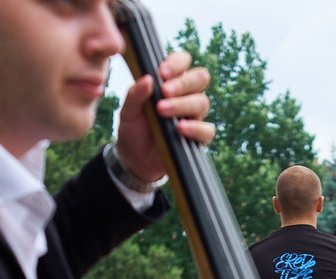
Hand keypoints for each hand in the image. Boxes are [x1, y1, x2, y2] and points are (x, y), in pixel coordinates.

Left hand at [116, 51, 214, 182]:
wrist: (135, 159)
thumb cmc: (133, 129)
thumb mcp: (128, 110)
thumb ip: (135, 94)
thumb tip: (148, 79)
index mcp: (170, 82)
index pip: (183, 62)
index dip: (177, 63)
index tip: (161, 73)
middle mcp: (186, 96)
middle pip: (200, 78)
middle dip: (183, 82)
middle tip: (164, 91)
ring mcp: (194, 116)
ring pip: (202, 102)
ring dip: (183, 104)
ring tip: (163, 111)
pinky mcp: (198, 138)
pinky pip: (207, 130)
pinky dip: (195, 128)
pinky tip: (180, 129)